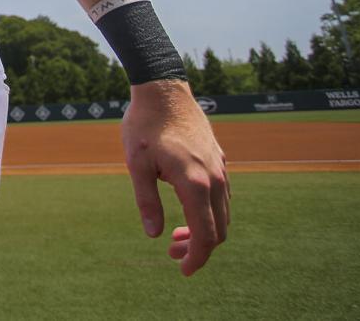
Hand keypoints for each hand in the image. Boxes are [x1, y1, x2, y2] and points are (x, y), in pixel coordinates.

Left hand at [122, 79, 229, 275]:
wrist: (164, 89)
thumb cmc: (145, 125)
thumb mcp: (137, 165)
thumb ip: (146, 201)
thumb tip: (153, 234)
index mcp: (195, 183)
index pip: (205, 235)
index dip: (196, 258)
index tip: (182, 270)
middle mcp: (215, 179)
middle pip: (219, 230)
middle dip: (198, 248)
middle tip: (170, 253)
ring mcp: (221, 169)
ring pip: (222, 215)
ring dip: (203, 231)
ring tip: (173, 235)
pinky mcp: (220, 160)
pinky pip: (222, 197)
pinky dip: (209, 213)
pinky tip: (186, 211)